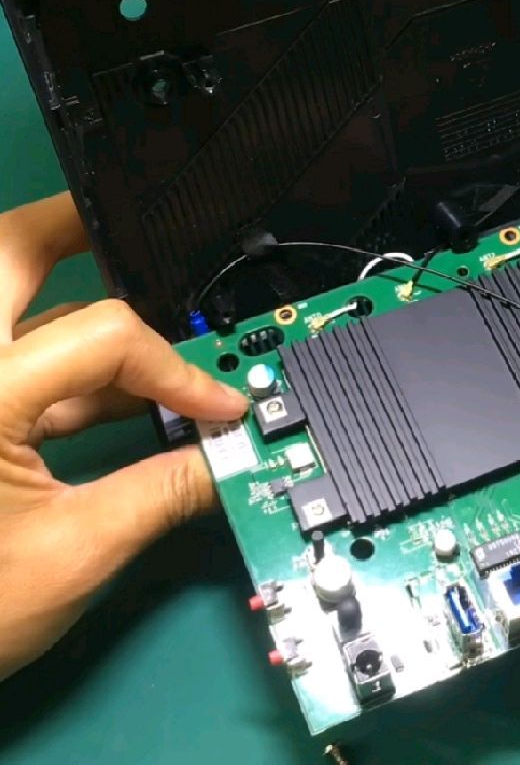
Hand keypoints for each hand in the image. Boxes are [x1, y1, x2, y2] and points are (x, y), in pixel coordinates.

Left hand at [0, 193, 247, 680]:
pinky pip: (12, 360)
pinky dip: (63, 366)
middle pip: (11, 252)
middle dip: (79, 232)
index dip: (175, 370)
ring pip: (12, 305)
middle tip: (139, 235)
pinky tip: (115, 399)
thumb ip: (165, 492)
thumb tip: (231, 460)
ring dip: (80, 312)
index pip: (103, 336)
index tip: (218, 408)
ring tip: (147, 341)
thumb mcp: (75, 552)